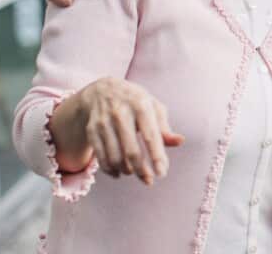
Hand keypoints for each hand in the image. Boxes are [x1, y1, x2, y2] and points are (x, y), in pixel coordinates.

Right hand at [50, 77, 183, 185]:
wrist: (102, 90)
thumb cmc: (135, 102)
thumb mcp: (153, 108)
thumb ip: (164, 127)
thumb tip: (180, 142)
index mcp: (141, 105)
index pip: (151, 136)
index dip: (157, 156)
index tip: (162, 173)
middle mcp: (121, 113)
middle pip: (131, 150)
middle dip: (141, 170)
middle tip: (149, 181)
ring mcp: (104, 121)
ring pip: (114, 156)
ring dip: (125, 170)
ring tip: (134, 172)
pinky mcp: (92, 130)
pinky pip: (100, 156)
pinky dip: (110, 169)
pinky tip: (118, 173)